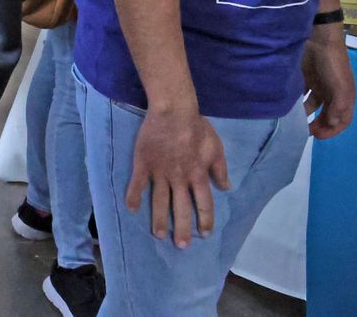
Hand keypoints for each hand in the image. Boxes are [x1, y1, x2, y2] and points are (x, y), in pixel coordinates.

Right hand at [125, 107, 229, 247]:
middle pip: (181, 208)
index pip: (204, 204)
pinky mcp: (144, 164)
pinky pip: (137, 183)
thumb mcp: (216, 148)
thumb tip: (225, 188)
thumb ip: (220, 169)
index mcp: (198, 176)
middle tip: (180, 245)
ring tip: (158, 234)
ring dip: (159, 219)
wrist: (174, 111)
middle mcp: (180, 179)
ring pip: (159, 201)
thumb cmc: (197, 128)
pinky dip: (133, 196)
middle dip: (181, 228)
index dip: (204, 220)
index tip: (203, 234)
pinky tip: (130, 208)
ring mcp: (160, 173)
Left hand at [302, 24, 355, 138]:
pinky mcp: (304, 76)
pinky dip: (296, 101)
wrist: (317, 38)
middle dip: (319, 125)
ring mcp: (318, 84)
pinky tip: (287, 106)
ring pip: (312, 105)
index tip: (318, 137)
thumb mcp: (339, 86)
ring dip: (306, 114)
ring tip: (294, 121)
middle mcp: (332, 92)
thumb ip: (338, 106)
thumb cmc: (331, 64)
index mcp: (345, 96)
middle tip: (304, 132)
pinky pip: (300, 94)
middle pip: (327, 114)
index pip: (343, 119)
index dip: (333, 130)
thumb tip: (334, 124)